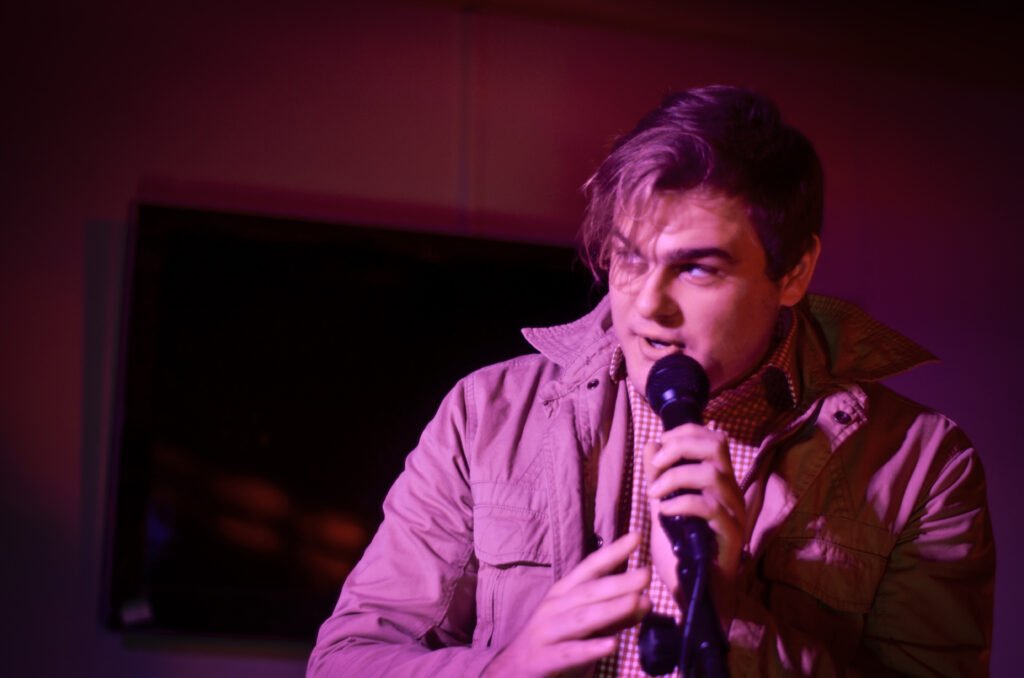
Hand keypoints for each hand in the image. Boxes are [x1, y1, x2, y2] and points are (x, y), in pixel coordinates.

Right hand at [482, 532, 650, 677]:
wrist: (514, 670)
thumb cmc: (555, 641)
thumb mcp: (585, 623)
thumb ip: (614, 614)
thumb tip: (645, 600)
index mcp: (564, 593)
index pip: (590, 568)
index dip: (612, 552)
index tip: (636, 536)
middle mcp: (555, 606)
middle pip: (589, 591)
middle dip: (618, 582)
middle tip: (646, 574)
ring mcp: (548, 631)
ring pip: (581, 618)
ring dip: (610, 609)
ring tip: (636, 601)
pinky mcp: (545, 658)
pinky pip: (570, 653)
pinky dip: (591, 648)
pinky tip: (612, 645)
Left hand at [644, 423, 745, 624]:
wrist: (695, 593)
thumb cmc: (682, 550)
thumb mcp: (663, 506)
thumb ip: (659, 476)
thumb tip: (651, 443)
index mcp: (720, 482)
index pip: (713, 438)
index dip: (685, 432)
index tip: (659, 443)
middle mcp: (732, 492)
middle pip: (717, 446)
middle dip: (680, 447)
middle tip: (655, 465)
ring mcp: (735, 513)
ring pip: (712, 474)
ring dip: (675, 477)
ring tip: (653, 493)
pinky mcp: (731, 535)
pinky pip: (710, 507)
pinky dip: (682, 503)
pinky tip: (663, 512)